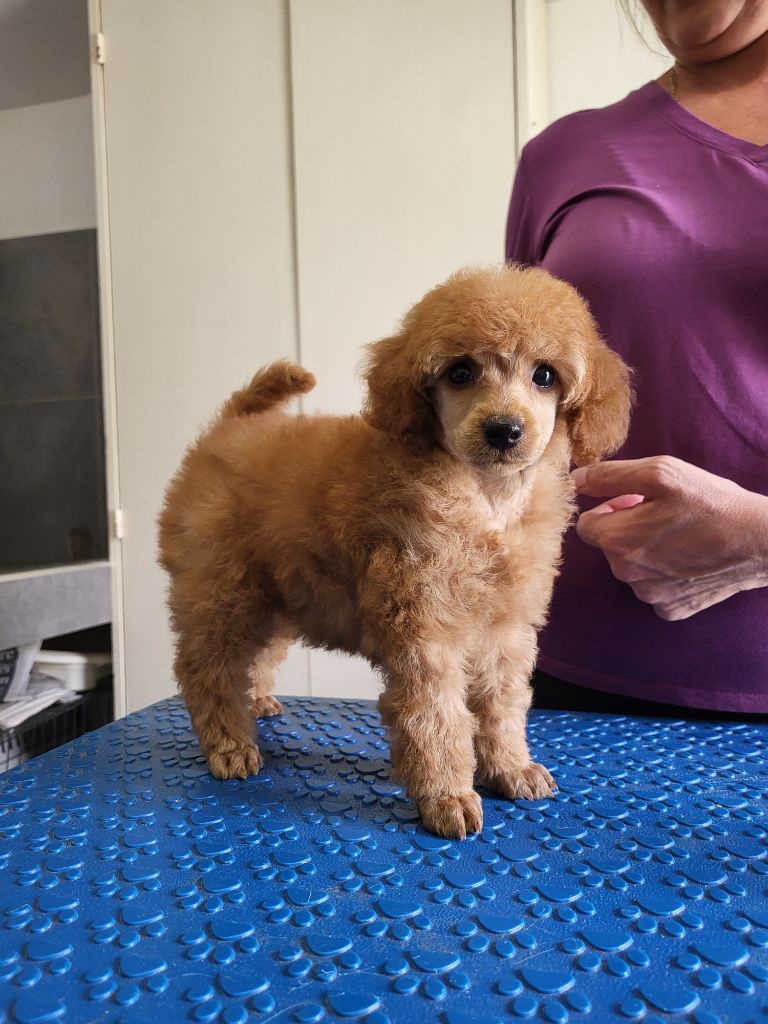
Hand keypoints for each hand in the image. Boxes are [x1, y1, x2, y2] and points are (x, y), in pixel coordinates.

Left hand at [571, 456, 767, 620]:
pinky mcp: (670, 609)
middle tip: (662, 513)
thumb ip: (610, 475)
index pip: (585, 524)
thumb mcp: (660, 473)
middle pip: (608, 546)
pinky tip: (687, 559)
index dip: (608, 507)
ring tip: (678, 534)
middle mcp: (626, 573)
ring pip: (630, 567)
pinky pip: (652, 587)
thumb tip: (574, 480)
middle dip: (626, 527)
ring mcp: (649, 595)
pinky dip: (664, 573)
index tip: (635, 500)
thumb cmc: (710, 502)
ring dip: (644, 550)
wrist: (760, 541)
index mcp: (617, 540)